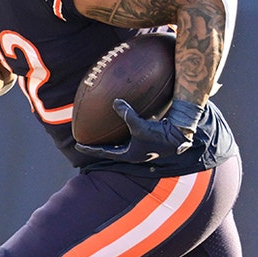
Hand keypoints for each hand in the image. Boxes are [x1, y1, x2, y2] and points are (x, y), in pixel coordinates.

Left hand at [75, 99, 202, 162]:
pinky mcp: (146, 140)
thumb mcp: (141, 125)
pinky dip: (122, 130)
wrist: (180, 136)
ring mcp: (140, 148)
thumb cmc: (160, 135)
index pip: (104, 153)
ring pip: (120, 144)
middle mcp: (133, 153)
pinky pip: (129, 135)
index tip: (78, 146)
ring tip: (100, 133)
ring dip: (110, 140)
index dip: (90, 149)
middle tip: (85, 141)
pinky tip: (120, 121)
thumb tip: (115, 101)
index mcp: (128, 155)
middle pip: (110, 150)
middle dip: (98, 146)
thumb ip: (127, 114)